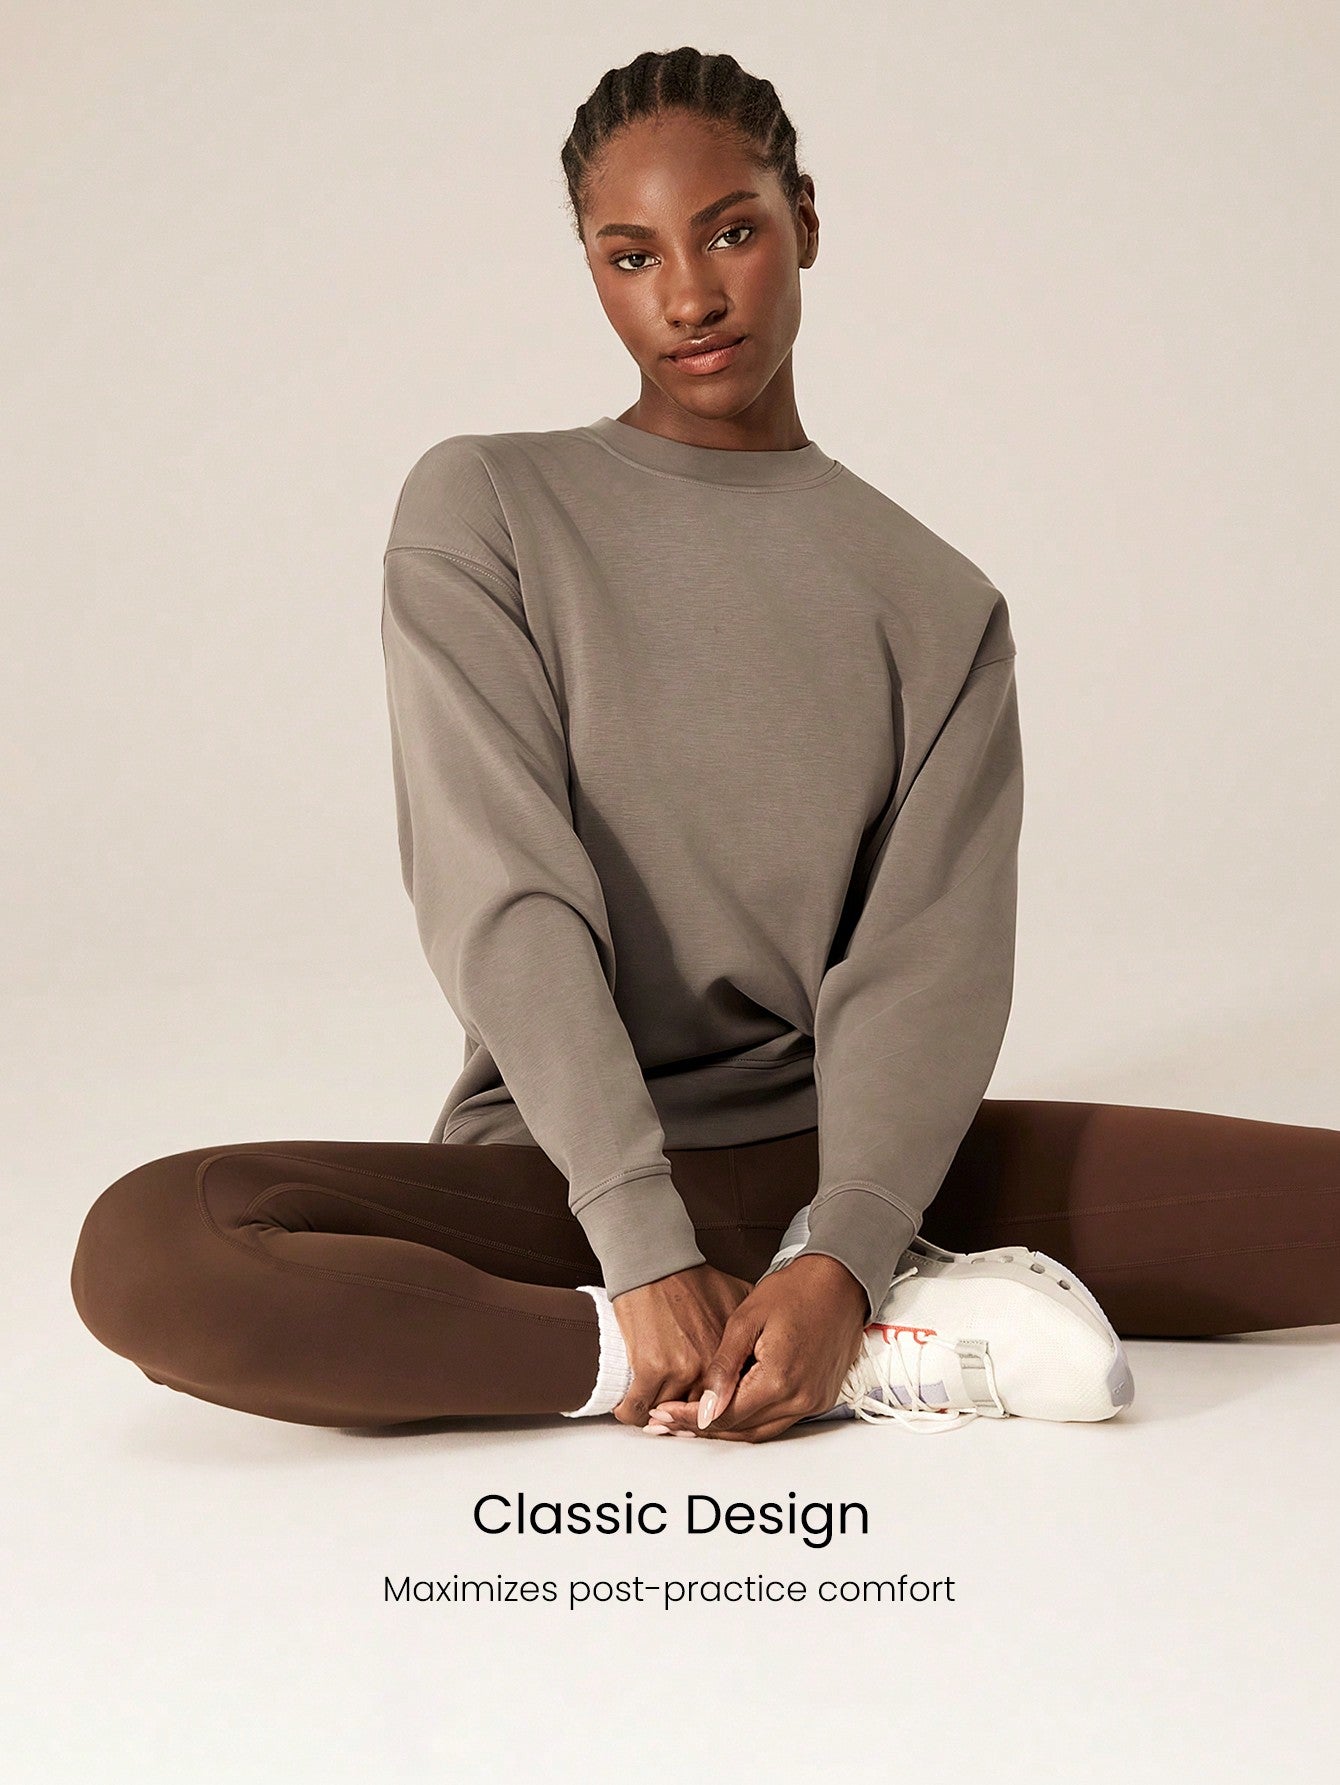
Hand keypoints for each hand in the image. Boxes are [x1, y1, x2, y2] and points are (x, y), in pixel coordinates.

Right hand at [609, 1262, 753, 1427]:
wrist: (656, 1264)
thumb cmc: (690, 1279)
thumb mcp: (736, 1296)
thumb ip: (753, 1324)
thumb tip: (766, 1338)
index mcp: (731, 1355)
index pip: (726, 1401)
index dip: (710, 1410)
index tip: (699, 1412)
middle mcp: (710, 1367)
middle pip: (698, 1413)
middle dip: (685, 1419)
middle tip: (673, 1417)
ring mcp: (680, 1370)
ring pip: (668, 1416)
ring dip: (657, 1419)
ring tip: (652, 1414)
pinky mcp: (649, 1369)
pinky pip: (637, 1410)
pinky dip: (629, 1413)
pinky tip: (628, 1409)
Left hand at [647, 1254, 868, 1442]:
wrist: (839, 1281)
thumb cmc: (794, 1291)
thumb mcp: (747, 1320)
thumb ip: (723, 1369)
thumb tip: (704, 1411)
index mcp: (779, 1380)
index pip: (725, 1415)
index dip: (689, 1418)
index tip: (661, 1414)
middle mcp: (800, 1399)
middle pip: (741, 1430)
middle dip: (701, 1428)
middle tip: (666, 1422)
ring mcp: (814, 1402)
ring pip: (760, 1432)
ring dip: (726, 1429)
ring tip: (690, 1421)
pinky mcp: (821, 1399)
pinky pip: (780, 1422)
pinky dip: (752, 1421)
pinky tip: (729, 1410)